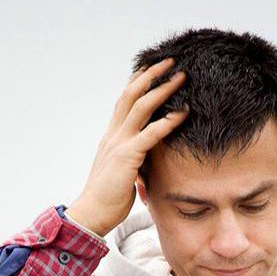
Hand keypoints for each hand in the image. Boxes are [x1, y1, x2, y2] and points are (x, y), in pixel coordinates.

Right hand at [69, 58, 188, 236]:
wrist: (92, 213)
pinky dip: (168, 121)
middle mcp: (114, 134)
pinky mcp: (127, 156)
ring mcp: (119, 143)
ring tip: (181, 77)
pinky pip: (150, 133)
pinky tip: (184, 112)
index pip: (124, 101)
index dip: (138, 82)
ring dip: (163, 89)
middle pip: (132, 94)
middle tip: (171, 61)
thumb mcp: (122, 172)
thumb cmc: (108, 198)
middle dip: (152, 75)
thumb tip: (146, 162)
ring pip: (141, 106)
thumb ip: (134, 160)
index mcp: (111, 136)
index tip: (152, 68)